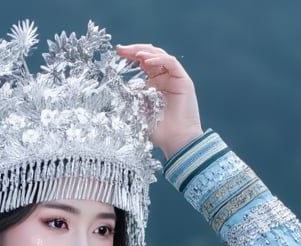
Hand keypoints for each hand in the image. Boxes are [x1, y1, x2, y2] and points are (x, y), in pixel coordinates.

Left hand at [116, 44, 202, 160]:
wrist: (176, 141)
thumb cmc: (159, 131)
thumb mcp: (138, 111)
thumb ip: (131, 98)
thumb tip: (116, 88)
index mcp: (154, 84)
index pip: (142, 64)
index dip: (130, 57)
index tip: (117, 52)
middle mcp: (164, 78)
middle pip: (150, 56)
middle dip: (135, 51)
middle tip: (121, 49)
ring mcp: (174, 78)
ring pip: (160, 56)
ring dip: (146, 53)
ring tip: (134, 54)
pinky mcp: (183, 80)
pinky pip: (171, 63)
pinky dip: (159, 59)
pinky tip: (146, 61)